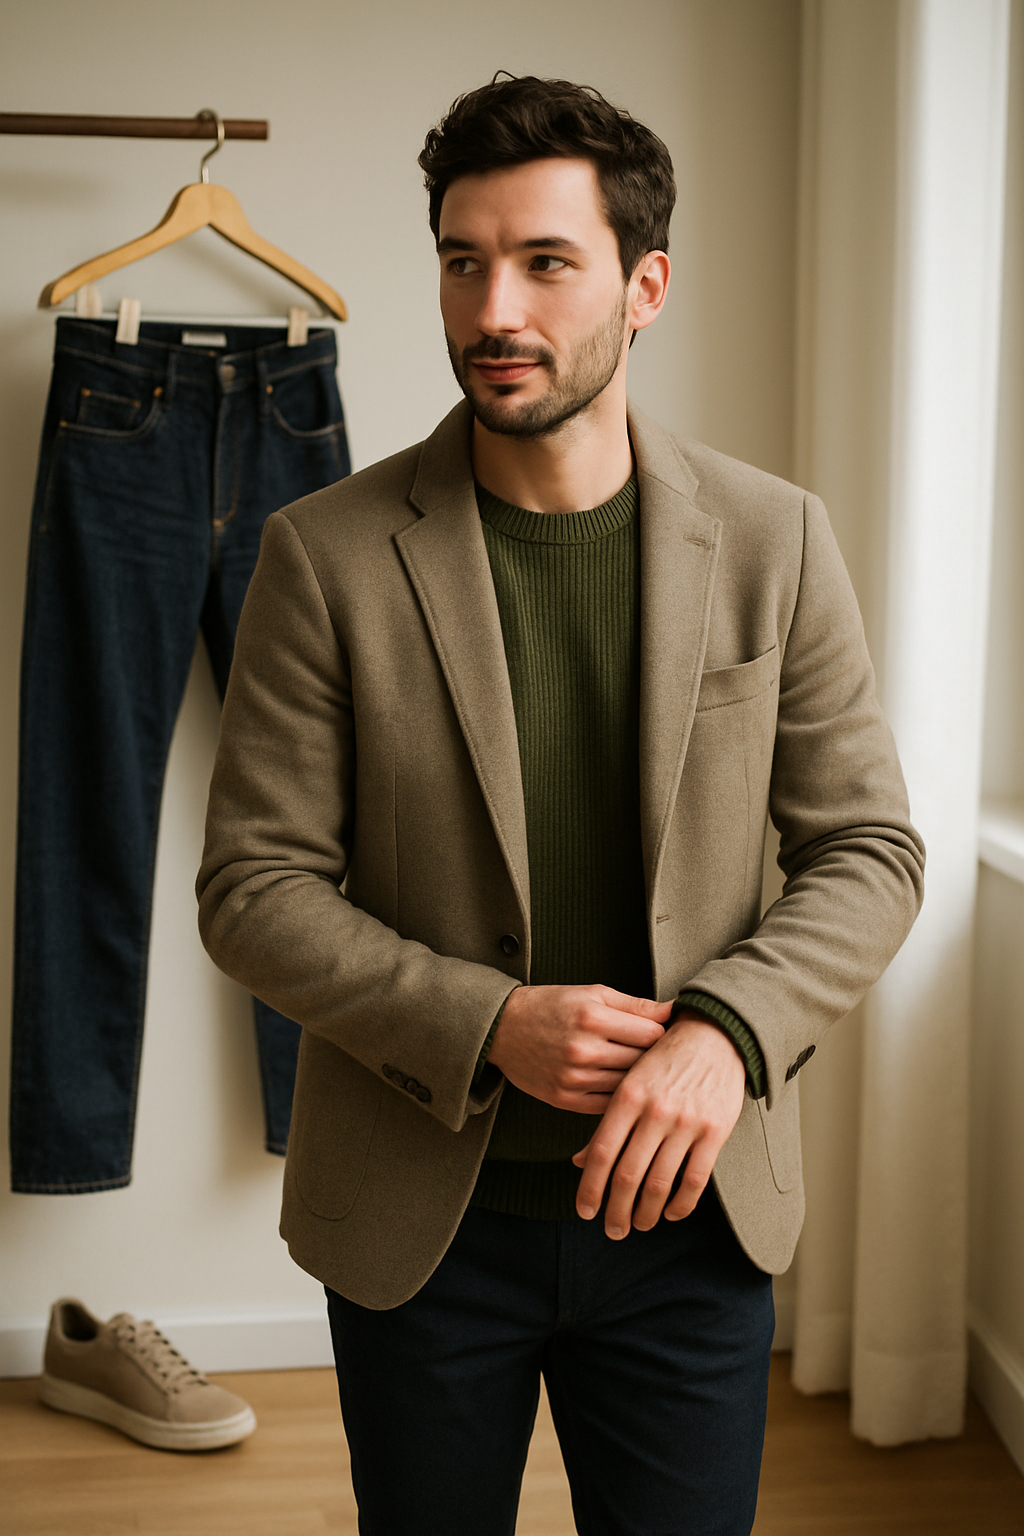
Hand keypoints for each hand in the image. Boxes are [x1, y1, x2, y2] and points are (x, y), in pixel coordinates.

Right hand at [487, 984, 671, 1112]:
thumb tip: (674, 1010)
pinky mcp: (564, 1099)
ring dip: (637, 1079)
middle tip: (660, 1055)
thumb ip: (635, 1004)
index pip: (653, 1033)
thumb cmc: (551, 1005)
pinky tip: (619, 1085)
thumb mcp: (592, 993)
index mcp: (593, 1017)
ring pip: (628, 1086)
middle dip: (654, 1058)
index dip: (663, 1033)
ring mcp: (574, 1078)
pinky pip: (608, 1105)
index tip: (663, 1033)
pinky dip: (617, 1097)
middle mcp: (584, 1049)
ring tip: (641, 1071)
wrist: (502, 1028)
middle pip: (642, 1061)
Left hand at [572, 1012, 745, 1237]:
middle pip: (627, 1175)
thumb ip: (607, 1123)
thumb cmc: (663, 1061)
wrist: (714, 1035)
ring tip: (639, 1225)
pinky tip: (670, 1213)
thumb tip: (579, 1162)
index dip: (589, 1189)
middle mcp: (654, 1110)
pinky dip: (681, 1204)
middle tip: (612, 1230)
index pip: (601, 1153)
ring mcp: (686, 1121)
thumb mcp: (629, 1083)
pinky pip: (695, 1180)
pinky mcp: (715, 1131)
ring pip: (660, 1183)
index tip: (584, 1212)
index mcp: (627, 1096)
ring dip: (646, 1213)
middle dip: (616, 1210)